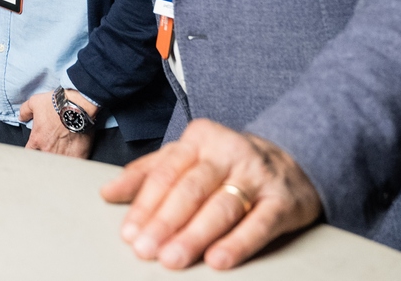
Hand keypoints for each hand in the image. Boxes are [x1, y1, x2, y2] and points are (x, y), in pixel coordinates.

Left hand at [19, 89, 93, 157]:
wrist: (77, 107)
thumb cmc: (56, 104)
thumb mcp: (35, 102)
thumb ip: (25, 111)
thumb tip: (21, 117)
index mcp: (37, 139)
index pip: (29, 151)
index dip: (33, 150)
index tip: (37, 148)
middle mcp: (48, 150)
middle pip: (44, 159)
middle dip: (47, 155)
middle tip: (53, 149)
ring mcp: (62, 155)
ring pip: (58, 164)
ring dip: (60, 159)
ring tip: (65, 153)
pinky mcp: (77, 156)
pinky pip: (74, 164)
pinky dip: (74, 162)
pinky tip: (76, 156)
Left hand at [99, 118, 322, 269]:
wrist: (293, 159)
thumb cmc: (226, 164)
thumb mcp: (187, 158)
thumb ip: (147, 173)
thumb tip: (107, 193)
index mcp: (199, 139)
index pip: (166, 173)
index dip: (145, 205)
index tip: (129, 234)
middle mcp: (228, 153)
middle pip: (190, 190)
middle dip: (165, 223)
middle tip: (145, 250)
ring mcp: (258, 175)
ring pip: (222, 207)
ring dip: (195, 236)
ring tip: (173, 259)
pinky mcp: (284, 201)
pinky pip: (260, 224)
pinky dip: (238, 243)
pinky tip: (218, 260)